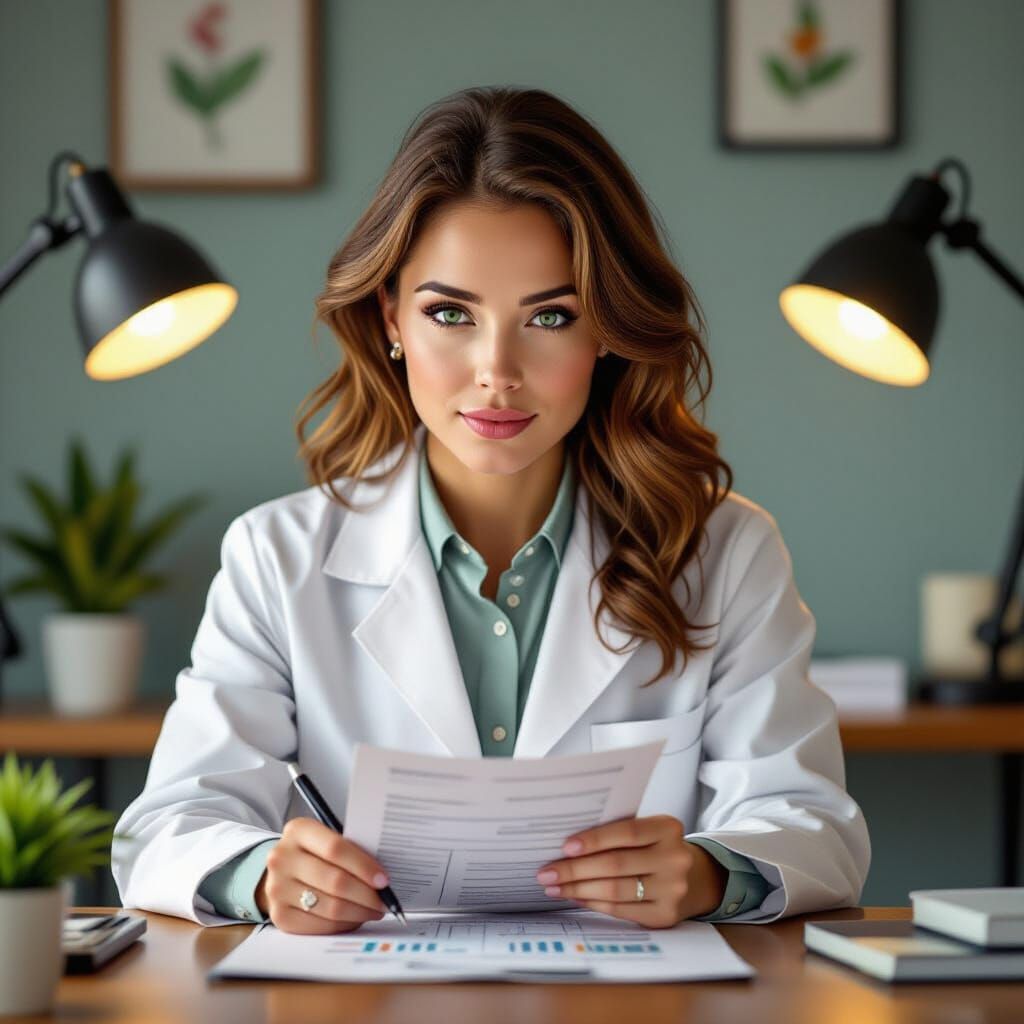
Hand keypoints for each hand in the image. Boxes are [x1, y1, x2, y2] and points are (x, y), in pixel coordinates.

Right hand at [255, 817, 390, 933]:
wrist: (283, 872)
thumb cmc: (315, 854)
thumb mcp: (327, 840)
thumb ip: (350, 850)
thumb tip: (382, 877)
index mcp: (299, 830)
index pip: (335, 848)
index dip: (363, 866)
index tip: (384, 880)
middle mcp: (282, 858)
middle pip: (335, 881)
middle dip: (367, 895)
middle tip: (384, 902)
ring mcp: (277, 888)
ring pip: (330, 907)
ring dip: (359, 913)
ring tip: (373, 911)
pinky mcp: (279, 915)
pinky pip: (320, 925)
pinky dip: (343, 925)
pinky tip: (354, 919)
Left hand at [535, 814, 728, 927]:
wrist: (695, 878)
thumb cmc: (657, 848)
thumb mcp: (648, 832)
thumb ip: (618, 832)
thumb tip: (568, 845)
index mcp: (668, 828)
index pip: (626, 832)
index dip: (594, 839)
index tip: (565, 847)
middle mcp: (675, 858)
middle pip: (616, 865)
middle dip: (575, 870)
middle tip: (546, 872)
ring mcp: (673, 890)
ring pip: (615, 890)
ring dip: (578, 890)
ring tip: (554, 887)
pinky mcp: (665, 915)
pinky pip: (621, 910)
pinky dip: (594, 903)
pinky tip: (576, 897)